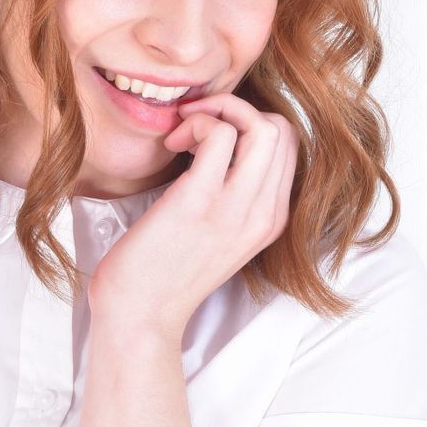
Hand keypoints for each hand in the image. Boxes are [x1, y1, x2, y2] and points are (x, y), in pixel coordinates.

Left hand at [87, 92, 299, 341]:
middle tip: (194, 127)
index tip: (207, 137)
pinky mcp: (201, 202)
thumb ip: (231, 198)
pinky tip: (171, 145)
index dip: (248, 125)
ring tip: (183, 135)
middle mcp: (263, 215)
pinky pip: (220, 134)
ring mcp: (236, 209)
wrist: (139, 317)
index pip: (287, 147)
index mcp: (270, 221)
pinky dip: (196, 124)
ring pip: (262, 125)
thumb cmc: (163, 275)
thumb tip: (220, 146)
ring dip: (217, 113)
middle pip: (281, 130)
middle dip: (236, 109)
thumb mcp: (217, 236)